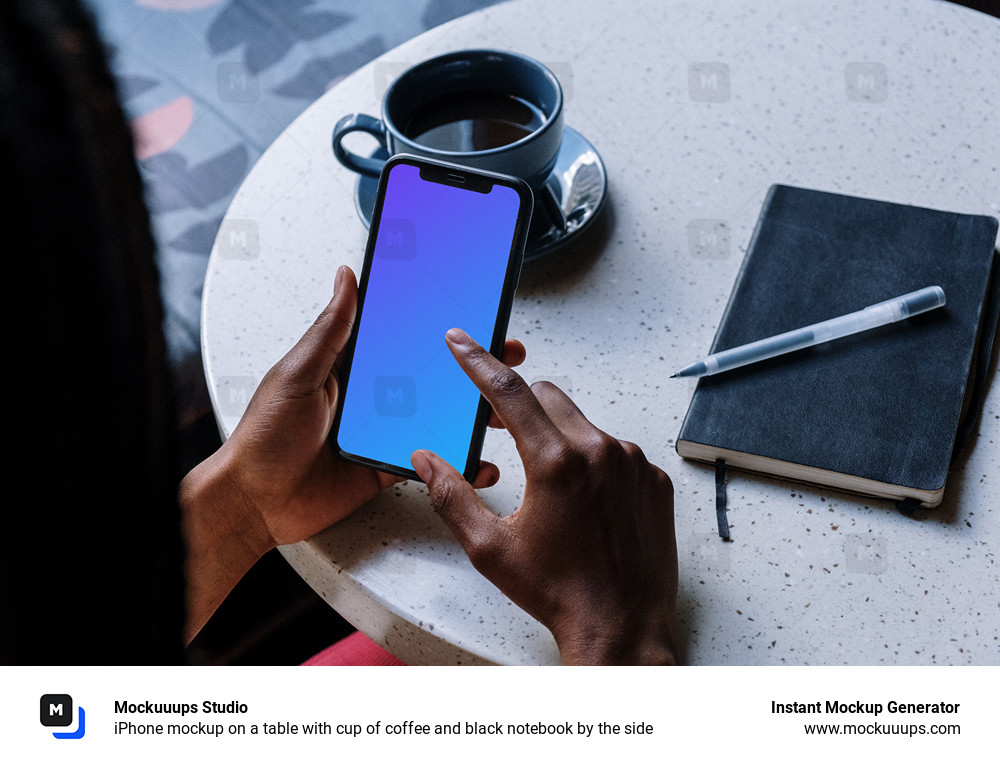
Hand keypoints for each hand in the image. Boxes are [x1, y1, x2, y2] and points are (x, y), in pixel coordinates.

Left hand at [180, 266, 524, 640]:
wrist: (256, 502)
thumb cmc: (264, 436)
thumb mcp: (298, 373)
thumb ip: (330, 330)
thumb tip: (346, 279)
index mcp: (353, 367)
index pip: (405, 337)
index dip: (440, 327)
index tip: (474, 311)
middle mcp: (374, 397)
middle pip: (433, 376)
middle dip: (473, 367)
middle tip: (507, 353)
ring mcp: (385, 433)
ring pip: (440, 418)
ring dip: (474, 413)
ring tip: (503, 409)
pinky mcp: (390, 467)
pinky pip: (432, 462)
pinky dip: (459, 462)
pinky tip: (480, 459)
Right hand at [411, 329, 678, 664]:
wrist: (621, 626)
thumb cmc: (558, 591)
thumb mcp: (489, 547)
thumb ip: (451, 495)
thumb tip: (426, 460)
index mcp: (556, 463)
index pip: (508, 391)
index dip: (477, 361)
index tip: (462, 340)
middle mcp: (600, 452)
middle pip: (548, 396)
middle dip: (518, 403)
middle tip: (497, 427)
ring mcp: (633, 464)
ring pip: (583, 423)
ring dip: (556, 435)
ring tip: (545, 482)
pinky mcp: (653, 480)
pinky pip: (615, 450)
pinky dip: (592, 460)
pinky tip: (582, 500)